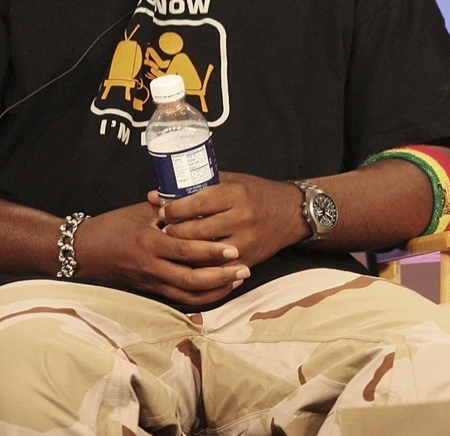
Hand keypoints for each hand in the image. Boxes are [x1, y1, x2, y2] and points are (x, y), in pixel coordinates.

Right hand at [73, 201, 250, 305]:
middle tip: (245, 268)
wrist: (82, 250)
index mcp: (149, 244)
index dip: (211, 252)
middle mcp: (151, 267)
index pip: (185, 251)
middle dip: (221, 277)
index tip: (234, 249)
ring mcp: (150, 282)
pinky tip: (218, 290)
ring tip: (237, 280)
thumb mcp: (140, 212)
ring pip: (187, 294)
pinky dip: (201, 297)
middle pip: (191, 279)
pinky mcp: (149, 290)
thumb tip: (197, 199)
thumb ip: (170, 209)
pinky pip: (179, 298)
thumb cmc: (112, 226)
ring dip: (215, 290)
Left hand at [149, 173, 304, 269]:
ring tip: (174, 244)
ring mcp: (244, 241)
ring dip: (183, 249)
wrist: (292, 213)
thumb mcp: (233, 181)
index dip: (172, 209)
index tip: (162, 210)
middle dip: (173, 231)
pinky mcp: (247, 260)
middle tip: (163, 229)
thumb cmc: (259, 193)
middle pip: (193, 230)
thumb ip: (199, 186)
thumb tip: (157, 195)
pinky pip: (215, 268)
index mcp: (235, 194)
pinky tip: (190, 260)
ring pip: (201, 252)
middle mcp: (240, 218)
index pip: (194, 204)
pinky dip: (200, 265)